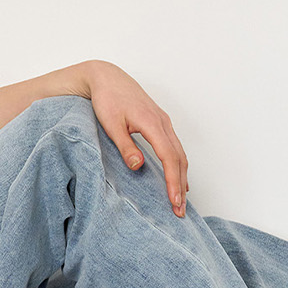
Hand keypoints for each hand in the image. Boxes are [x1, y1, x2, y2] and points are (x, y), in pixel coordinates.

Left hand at [86, 66, 188, 214]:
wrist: (106, 76)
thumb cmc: (107, 98)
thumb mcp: (111, 124)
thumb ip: (125, 146)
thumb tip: (138, 166)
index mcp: (152, 122)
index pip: (169, 157)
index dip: (173, 181)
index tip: (175, 202)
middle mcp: (162, 121)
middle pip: (179, 157)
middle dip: (181, 185)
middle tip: (180, 211)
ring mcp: (163, 120)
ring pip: (179, 152)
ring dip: (181, 176)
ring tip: (179, 200)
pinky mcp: (160, 121)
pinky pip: (175, 146)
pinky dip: (178, 164)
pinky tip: (178, 177)